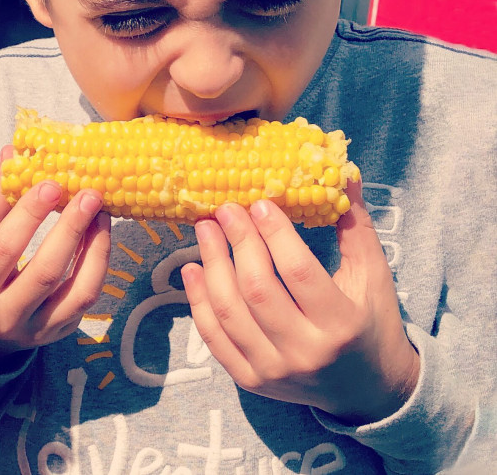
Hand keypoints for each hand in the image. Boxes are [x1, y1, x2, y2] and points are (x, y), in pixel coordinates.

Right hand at [0, 146, 110, 368]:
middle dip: (72, 230)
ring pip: (76, 292)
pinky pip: (86, 300)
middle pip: (45, 272)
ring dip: (95, 248)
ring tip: (102, 213)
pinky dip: (98, 266)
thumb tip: (15, 152)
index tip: (52, 183)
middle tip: (90, 194)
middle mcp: (5, 312)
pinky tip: (100, 237)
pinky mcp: (58, 333)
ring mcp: (35, 328)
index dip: (29, 214)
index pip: (5, 248)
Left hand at [181, 182, 419, 423]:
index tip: (260, 203)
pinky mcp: (250, 381)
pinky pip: (214, 338)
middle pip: (258, 290)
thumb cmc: (372, 324)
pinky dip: (198, 302)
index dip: (275, 234)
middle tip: (225, 209)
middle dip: (238, 243)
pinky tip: (192, 269)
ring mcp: (273, 370)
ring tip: (205, 230)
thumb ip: (355, 228)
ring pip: (230, 312)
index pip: (298, 271)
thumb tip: (343, 173)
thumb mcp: (373, 277)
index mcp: (341, 324)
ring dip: (212, 265)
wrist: (368, 391)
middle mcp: (305, 352)